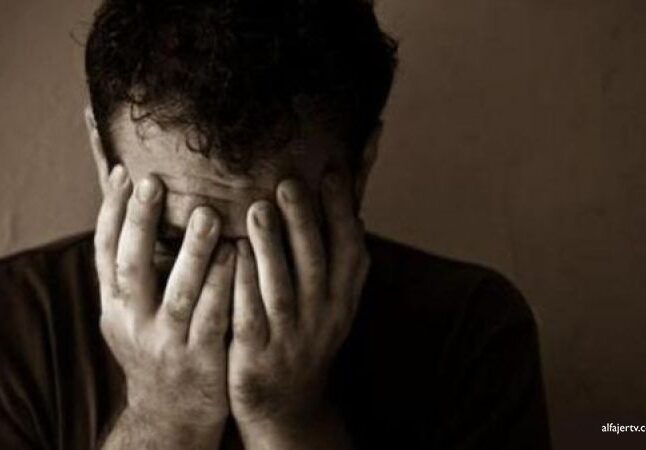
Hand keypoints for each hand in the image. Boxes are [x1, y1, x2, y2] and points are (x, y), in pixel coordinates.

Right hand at [95, 166, 233, 447]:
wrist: (171, 415)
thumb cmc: (160, 348)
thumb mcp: (135, 315)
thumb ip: (138, 273)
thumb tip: (146, 209)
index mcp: (114, 306)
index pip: (105, 252)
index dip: (113, 212)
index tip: (126, 174)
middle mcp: (133, 323)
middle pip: (131, 266)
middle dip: (140, 223)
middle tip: (155, 182)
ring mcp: (167, 343)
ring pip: (178, 293)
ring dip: (193, 252)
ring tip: (208, 214)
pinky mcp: (201, 360)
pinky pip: (214, 318)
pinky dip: (225, 285)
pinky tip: (240, 256)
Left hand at [228, 172, 368, 446]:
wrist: (287, 402)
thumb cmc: (306, 333)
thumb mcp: (334, 299)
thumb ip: (338, 254)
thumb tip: (353, 199)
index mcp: (343, 297)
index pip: (349, 249)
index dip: (341, 211)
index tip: (330, 172)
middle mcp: (323, 315)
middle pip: (316, 264)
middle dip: (303, 222)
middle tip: (287, 182)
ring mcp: (290, 336)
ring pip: (281, 289)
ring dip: (271, 248)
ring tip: (257, 210)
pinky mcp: (257, 354)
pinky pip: (249, 317)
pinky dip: (242, 286)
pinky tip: (230, 255)